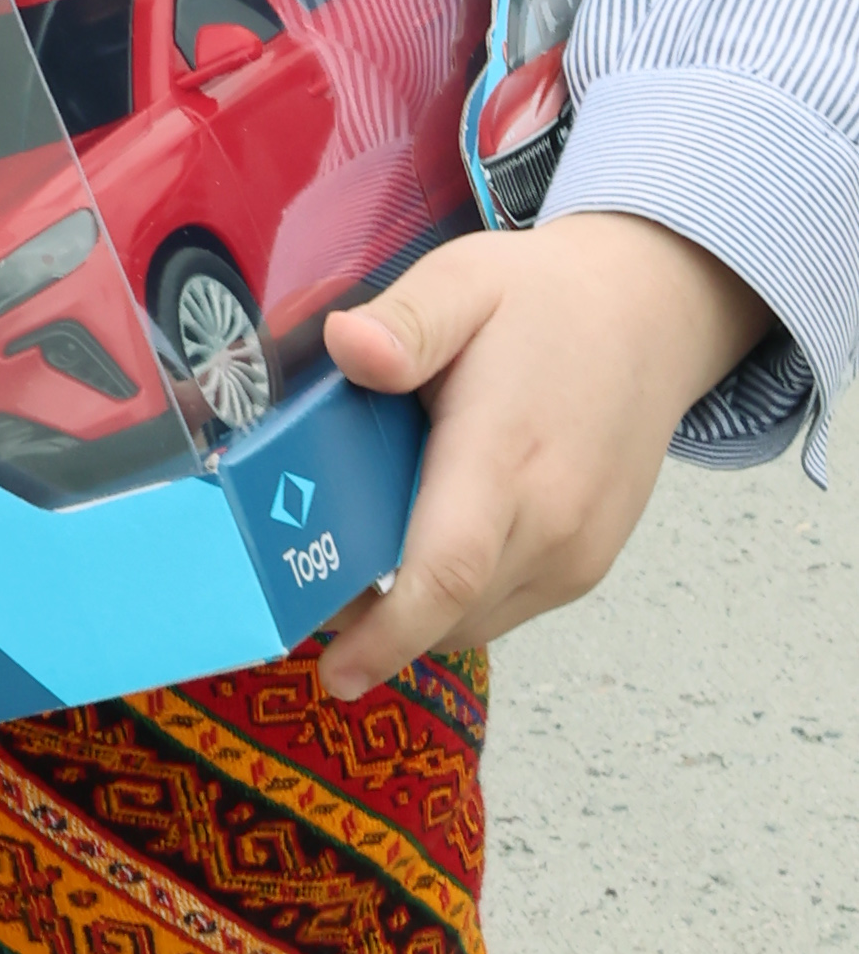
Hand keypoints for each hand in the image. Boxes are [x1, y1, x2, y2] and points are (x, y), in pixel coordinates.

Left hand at [313, 210, 769, 696]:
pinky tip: (417, 540)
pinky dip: (455, 596)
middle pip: (448, 608)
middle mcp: (553, 523)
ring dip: (414, 610)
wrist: (648, 317)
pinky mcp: (587, 564)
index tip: (333, 672)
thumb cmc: (543, 300)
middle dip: (372, 619)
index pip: (445, 570)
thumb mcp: (463, 281)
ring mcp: (578, 554)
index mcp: (508, 454)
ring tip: (353, 556)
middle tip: (305, 581)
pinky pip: (506, 604)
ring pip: (476, 618)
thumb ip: (405, 322)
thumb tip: (347, 345)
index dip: (387, 633)